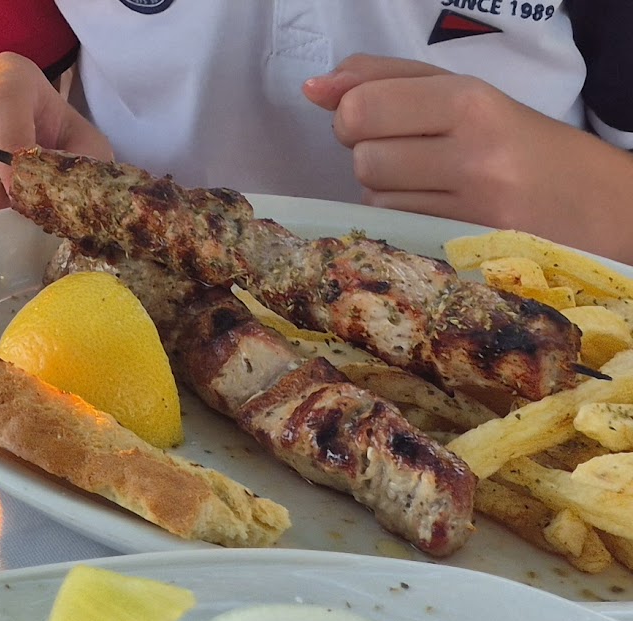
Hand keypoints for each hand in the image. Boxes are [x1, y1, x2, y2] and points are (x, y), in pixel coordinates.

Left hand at [305, 54, 632, 261]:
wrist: (599, 206)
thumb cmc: (520, 141)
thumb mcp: (462, 93)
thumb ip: (383, 79)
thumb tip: (313, 88)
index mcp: (471, 101)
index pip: (361, 107)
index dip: (353, 113)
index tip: (377, 116)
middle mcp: (473, 154)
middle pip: (362, 157)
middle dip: (371, 151)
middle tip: (411, 150)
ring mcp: (472, 208)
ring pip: (374, 197)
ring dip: (387, 188)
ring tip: (434, 180)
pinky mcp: (468, 248)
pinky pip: (397, 227)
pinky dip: (404, 217)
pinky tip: (441, 208)